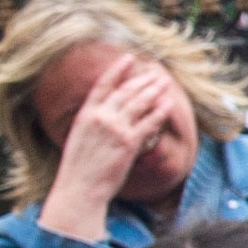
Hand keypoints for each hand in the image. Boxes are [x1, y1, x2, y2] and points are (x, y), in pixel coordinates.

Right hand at [40, 56, 177, 237]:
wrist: (79, 190)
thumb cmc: (79, 169)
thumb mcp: (79, 139)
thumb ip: (94, 123)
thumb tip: (109, 113)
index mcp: (85, 115)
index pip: (103, 86)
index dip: (117, 70)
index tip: (128, 58)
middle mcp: (100, 118)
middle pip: (126, 91)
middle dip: (143, 80)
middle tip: (155, 73)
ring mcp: (115, 129)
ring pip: (139, 103)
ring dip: (154, 91)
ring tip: (164, 83)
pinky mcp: (128, 143)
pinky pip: (149, 122)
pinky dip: (160, 112)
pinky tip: (168, 104)